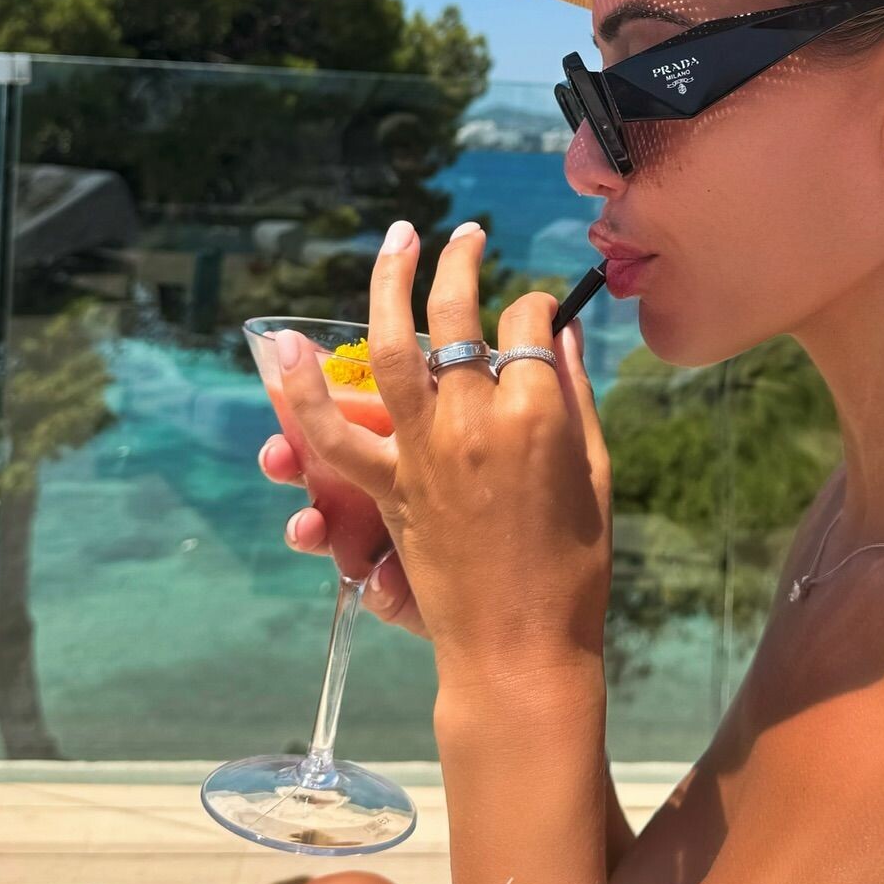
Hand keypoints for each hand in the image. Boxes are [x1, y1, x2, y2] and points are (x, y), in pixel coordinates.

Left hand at [268, 219, 612, 701]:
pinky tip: (288, 346)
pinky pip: (334, 435)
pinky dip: (305, 391)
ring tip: (397, 241)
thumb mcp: (595, 472)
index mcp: (538, 416)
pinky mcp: (386, 488)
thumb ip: (575, 394)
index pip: (527, 326)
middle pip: (457, 317)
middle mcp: (474, 422)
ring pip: (391, 349)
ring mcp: (422, 453)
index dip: (533, 310)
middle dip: (462, 263)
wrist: (520, 648)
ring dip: (389, 285)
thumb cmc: (574, 565)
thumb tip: (559, 330)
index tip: (536, 315)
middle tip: (466, 235)